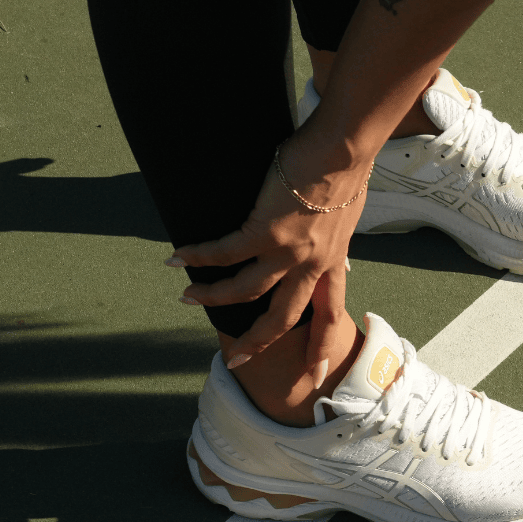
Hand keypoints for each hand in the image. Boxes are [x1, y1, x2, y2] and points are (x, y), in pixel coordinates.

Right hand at [166, 128, 371, 382]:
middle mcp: (313, 264)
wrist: (343, 149)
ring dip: (215, 296)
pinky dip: (199, 255)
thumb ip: (332, 235)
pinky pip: (225, 252)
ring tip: (189, 296)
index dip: (322, 344)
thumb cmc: (344, 168)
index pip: (331, 313)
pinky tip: (178, 256)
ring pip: (247, 291)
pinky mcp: (267, 231)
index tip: (316, 372)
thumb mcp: (344, 214)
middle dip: (258, 342)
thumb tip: (327, 240)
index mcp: (334, 261)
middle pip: (284, 318)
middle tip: (236, 360)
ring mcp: (290, 251)